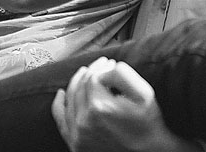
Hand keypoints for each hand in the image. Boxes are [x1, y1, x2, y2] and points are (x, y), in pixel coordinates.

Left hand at [52, 57, 199, 151]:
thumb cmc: (148, 124)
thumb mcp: (144, 94)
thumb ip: (123, 74)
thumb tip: (107, 68)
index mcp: (99, 107)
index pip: (93, 77)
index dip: (101, 66)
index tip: (110, 62)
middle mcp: (84, 122)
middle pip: (80, 86)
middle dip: (90, 72)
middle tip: (101, 65)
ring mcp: (77, 134)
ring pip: (70, 99)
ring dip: (76, 83)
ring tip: (85, 73)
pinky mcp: (75, 143)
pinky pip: (61, 121)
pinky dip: (58, 105)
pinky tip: (60, 94)